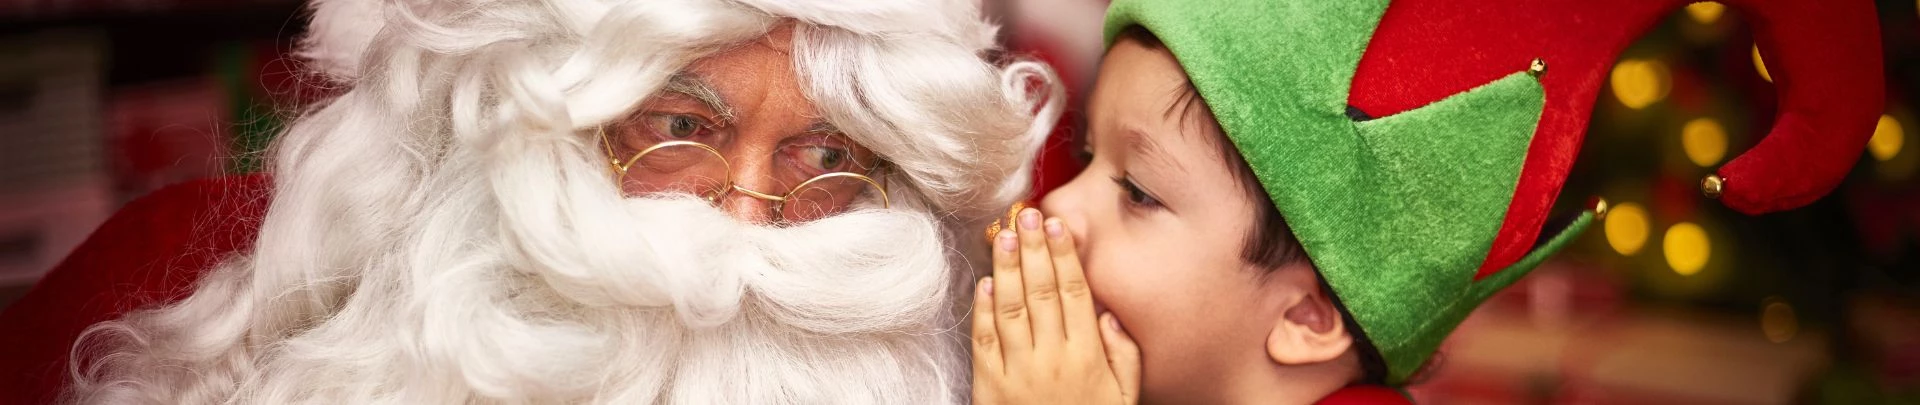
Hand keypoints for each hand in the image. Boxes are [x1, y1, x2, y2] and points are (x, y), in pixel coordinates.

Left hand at [972, 208, 1140, 404]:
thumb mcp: (1125, 399)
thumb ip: (1125, 356)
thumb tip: (1110, 315)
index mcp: (1088, 357)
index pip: (1074, 293)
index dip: (1065, 256)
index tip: (1059, 225)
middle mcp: (1052, 359)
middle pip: (1041, 291)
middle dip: (1034, 248)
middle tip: (1028, 213)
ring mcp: (1017, 372)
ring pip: (1010, 307)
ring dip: (1007, 267)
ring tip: (1005, 235)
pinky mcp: (989, 386)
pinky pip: (984, 340)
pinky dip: (983, 308)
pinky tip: (986, 282)